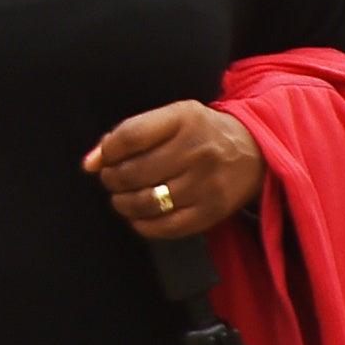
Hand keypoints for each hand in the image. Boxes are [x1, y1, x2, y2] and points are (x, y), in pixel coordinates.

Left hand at [82, 100, 264, 239]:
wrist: (255, 151)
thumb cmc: (201, 132)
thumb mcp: (171, 118)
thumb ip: (129, 134)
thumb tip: (90, 162)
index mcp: (183, 118)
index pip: (130, 136)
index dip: (107, 151)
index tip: (102, 157)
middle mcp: (196, 150)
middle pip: (134, 172)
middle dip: (111, 179)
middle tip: (111, 178)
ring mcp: (206, 183)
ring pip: (147, 202)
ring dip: (123, 203)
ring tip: (122, 197)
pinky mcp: (212, 211)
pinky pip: (166, 227)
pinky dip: (143, 224)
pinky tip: (140, 215)